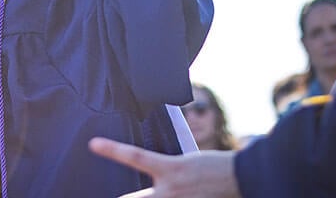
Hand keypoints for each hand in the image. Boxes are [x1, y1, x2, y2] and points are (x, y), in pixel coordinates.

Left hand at [89, 137, 240, 197]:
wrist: (242, 178)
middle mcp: (170, 190)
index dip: (112, 150)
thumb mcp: (185, 161)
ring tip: (157, 192)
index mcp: (170, 168)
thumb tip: (152, 177)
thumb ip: (164, 170)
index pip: (135, 156)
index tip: (93, 144)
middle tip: (96, 195)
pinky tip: (176, 197)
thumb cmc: (213, 166)